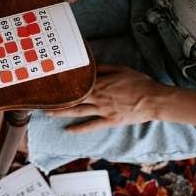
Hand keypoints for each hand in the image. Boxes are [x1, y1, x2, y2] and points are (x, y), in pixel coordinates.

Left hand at [47, 64, 164, 132]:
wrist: (154, 99)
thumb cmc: (139, 82)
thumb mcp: (120, 69)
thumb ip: (102, 68)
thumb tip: (88, 65)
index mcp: (100, 84)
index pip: (76, 84)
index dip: (62, 85)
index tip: (49, 84)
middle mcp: (98, 97)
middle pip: (73, 99)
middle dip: (56, 100)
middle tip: (41, 101)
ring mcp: (103, 110)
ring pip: (78, 112)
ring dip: (62, 113)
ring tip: (48, 114)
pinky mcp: (110, 120)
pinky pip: (92, 125)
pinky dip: (79, 128)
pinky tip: (68, 130)